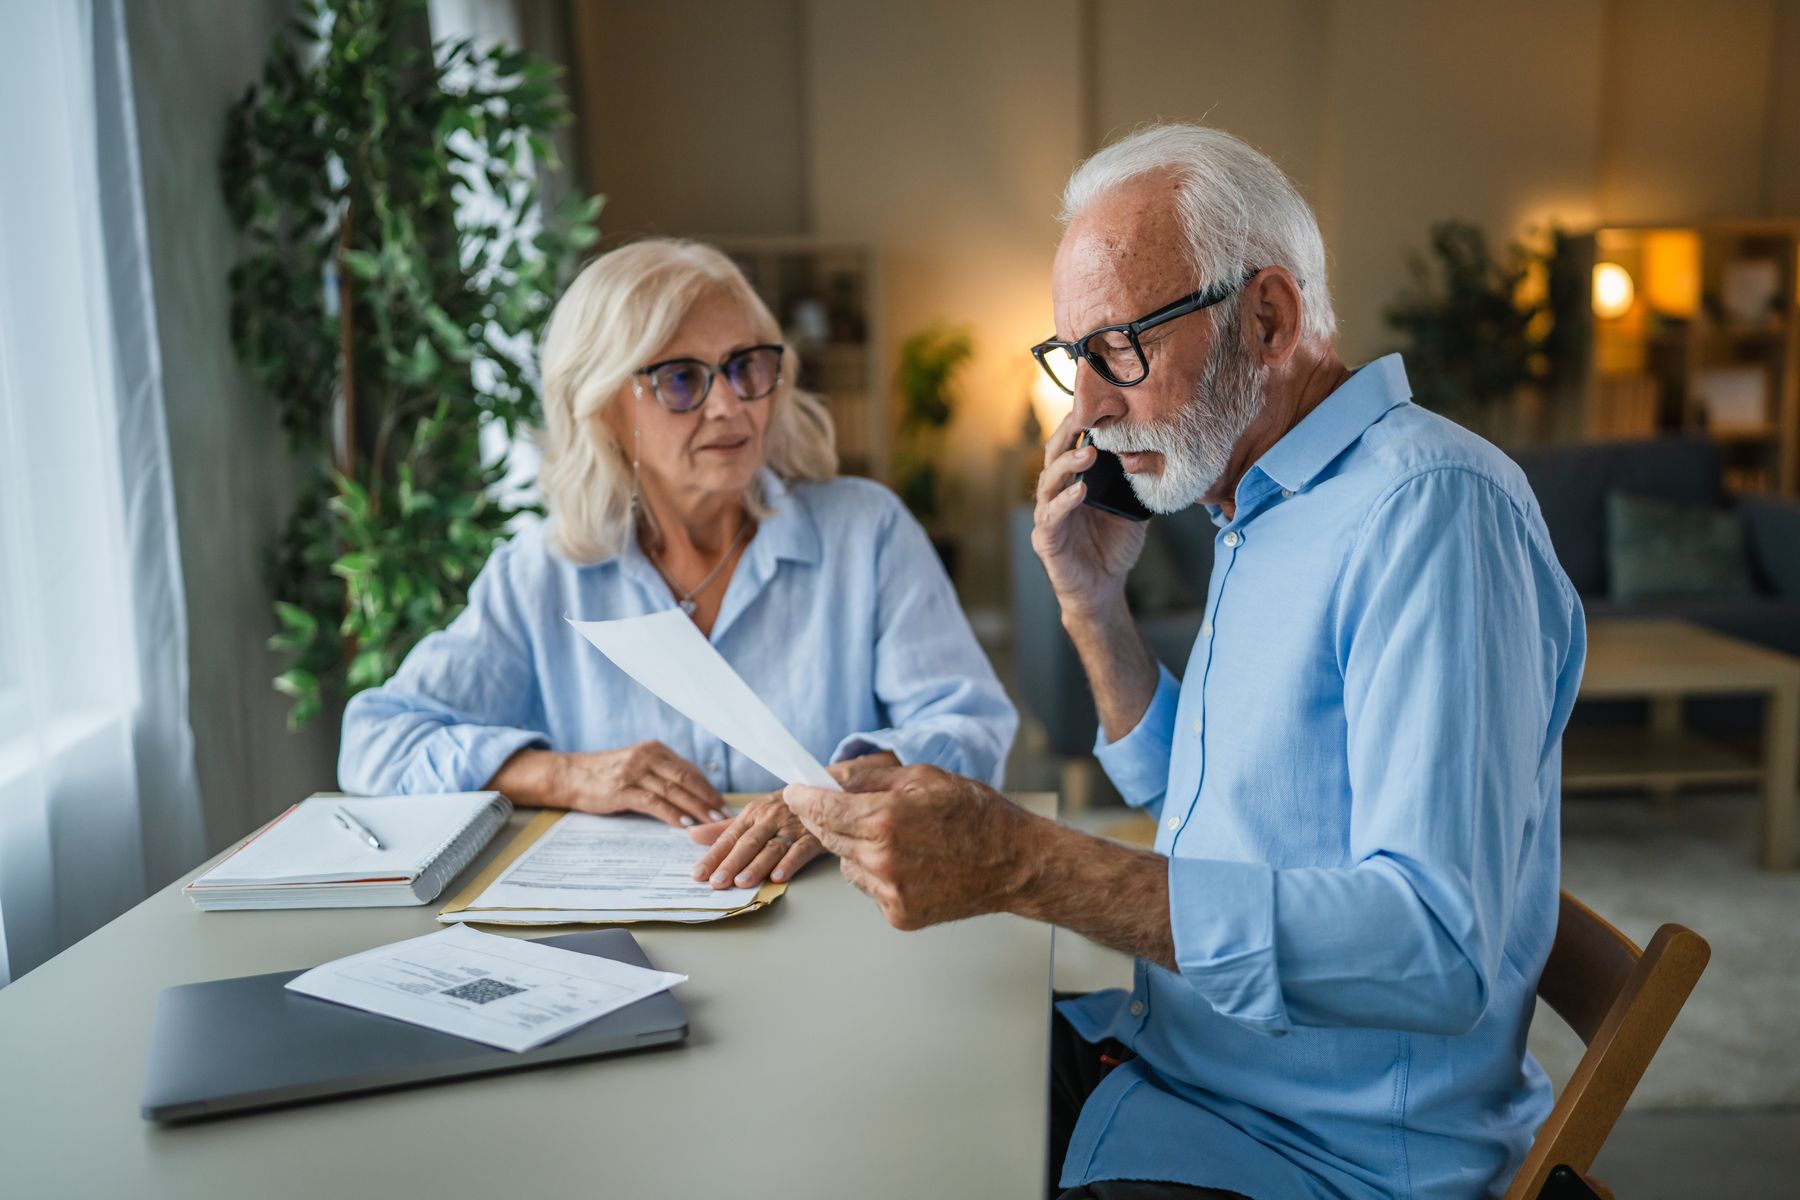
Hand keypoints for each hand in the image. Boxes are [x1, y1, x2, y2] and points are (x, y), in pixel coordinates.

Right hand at [536, 743, 726, 826]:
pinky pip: (653, 802)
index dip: (710, 789)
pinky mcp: (622, 788)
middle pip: (687, 779)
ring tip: (712, 823)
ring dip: (696, 809)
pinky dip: (671, 813)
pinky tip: (684, 824)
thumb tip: (695, 797)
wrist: (570, 775)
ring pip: (673, 791)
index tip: (725, 806)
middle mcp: (648, 756)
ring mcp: (634, 771)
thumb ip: (663, 776)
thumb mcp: (638, 767)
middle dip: (709, 799)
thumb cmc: (607, 776)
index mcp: (656, 750)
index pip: (690, 771)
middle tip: (726, 817)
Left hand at [687, 794, 820, 887]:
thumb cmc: (783, 807)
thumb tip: (692, 834)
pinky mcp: (812, 836)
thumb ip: (723, 828)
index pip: (729, 837)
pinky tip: (778, 877)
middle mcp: (770, 819)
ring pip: (771, 848)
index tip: (698, 874)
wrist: (822, 790)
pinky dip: (790, 863)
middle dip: (731, 863)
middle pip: (748, 843)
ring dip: (756, 865)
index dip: (713, 856)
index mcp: (752, 814)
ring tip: (741, 882)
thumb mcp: (753, 814)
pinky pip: (800, 850)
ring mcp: (792, 827)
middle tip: (716, 882)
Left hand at [783, 764, 1032, 929]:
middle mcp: (882, 858)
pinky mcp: (898, 915)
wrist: (1015, 863)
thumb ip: (869, 779)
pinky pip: (868, 887)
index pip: (822, 810)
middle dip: (829, 820)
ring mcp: (889, 891)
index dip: (804, 799)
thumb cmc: (975, 815)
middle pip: (829, 837)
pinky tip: (911, 863)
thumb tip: (828, 778)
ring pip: (847, 863)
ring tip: (900, 839)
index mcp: (886, 819)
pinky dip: (878, 874)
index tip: (794, 792)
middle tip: (844, 808)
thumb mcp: (922, 778)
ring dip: (858, 848)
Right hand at [1031, 412, 1147, 616]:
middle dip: (1066, 435)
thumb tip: (1154, 455)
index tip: (1095, 405)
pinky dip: (1065, 501)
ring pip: (1048, 482)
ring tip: (1088, 452)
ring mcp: (1048, 516)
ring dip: (1067, 464)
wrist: (1103, 589)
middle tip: (1084, 418)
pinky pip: (1051, 516)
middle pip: (1053, 456)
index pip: (1070, 447)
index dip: (1077, 426)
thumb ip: (1135, 484)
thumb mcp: (1131, 509)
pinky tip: (1080, 490)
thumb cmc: (1113, 547)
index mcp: (1073, 482)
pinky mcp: (1046, 539)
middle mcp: (1056, 494)